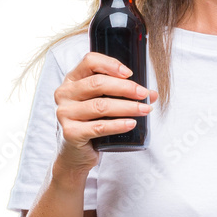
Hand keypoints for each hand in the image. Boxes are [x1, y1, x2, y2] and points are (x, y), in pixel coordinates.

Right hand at [54, 53, 157, 171]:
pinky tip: (131, 123)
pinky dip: (118, 125)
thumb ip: (123, 95)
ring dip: (127, 107)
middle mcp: (65, 94)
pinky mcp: (70, 133)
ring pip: (100, 106)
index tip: (130, 73)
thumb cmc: (90, 123)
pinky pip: (99, 127)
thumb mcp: (103, 104)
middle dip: (125, 88)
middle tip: (144, 94)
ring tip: (144, 110)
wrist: (75, 154)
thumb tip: (152, 94)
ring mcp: (65, 113)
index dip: (111, 64)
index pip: (89, 61)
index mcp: (72, 80)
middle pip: (97, 84)